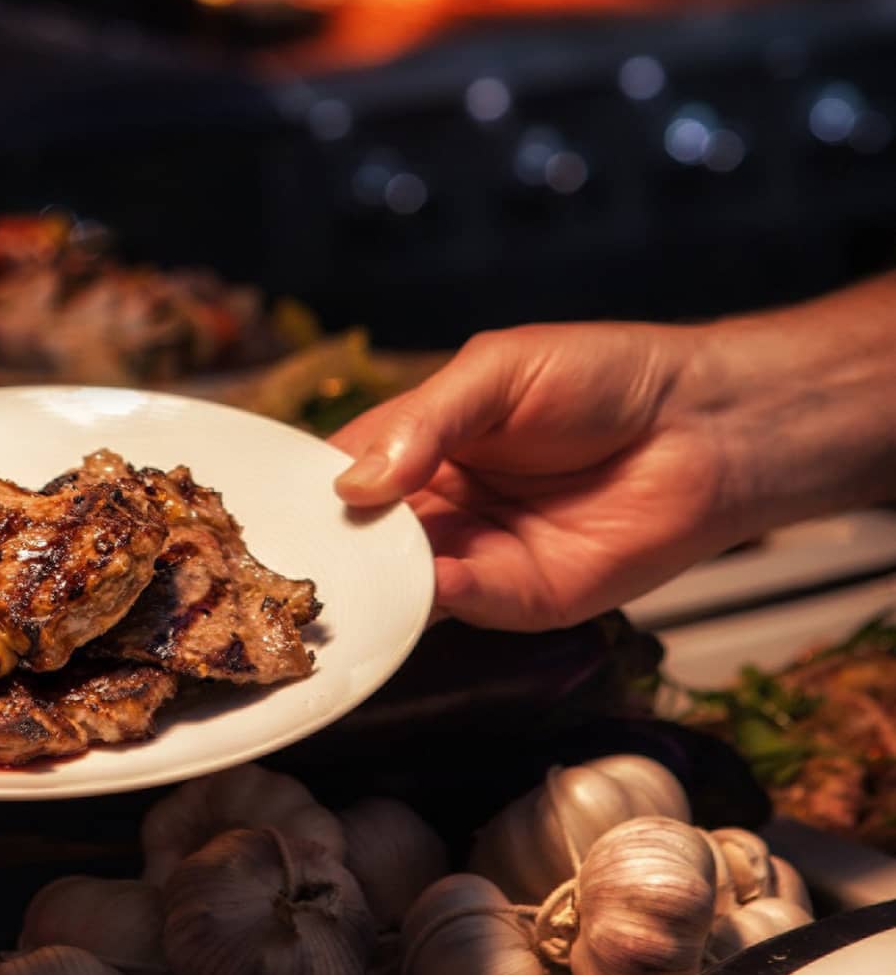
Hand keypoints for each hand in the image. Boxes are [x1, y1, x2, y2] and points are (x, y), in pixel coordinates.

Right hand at [330, 322, 736, 631]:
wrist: (704, 423)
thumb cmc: (603, 376)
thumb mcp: (496, 372)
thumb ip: (423, 423)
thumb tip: (354, 484)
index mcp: (421, 444)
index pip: (345, 472)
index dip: (310, 490)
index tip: (271, 509)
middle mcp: (441, 505)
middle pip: (366, 537)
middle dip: (335, 549)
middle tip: (292, 561)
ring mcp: (480, 553)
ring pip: (406, 580)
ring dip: (377, 583)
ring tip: (348, 577)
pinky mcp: (525, 597)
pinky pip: (467, 603)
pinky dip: (438, 599)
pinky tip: (425, 581)